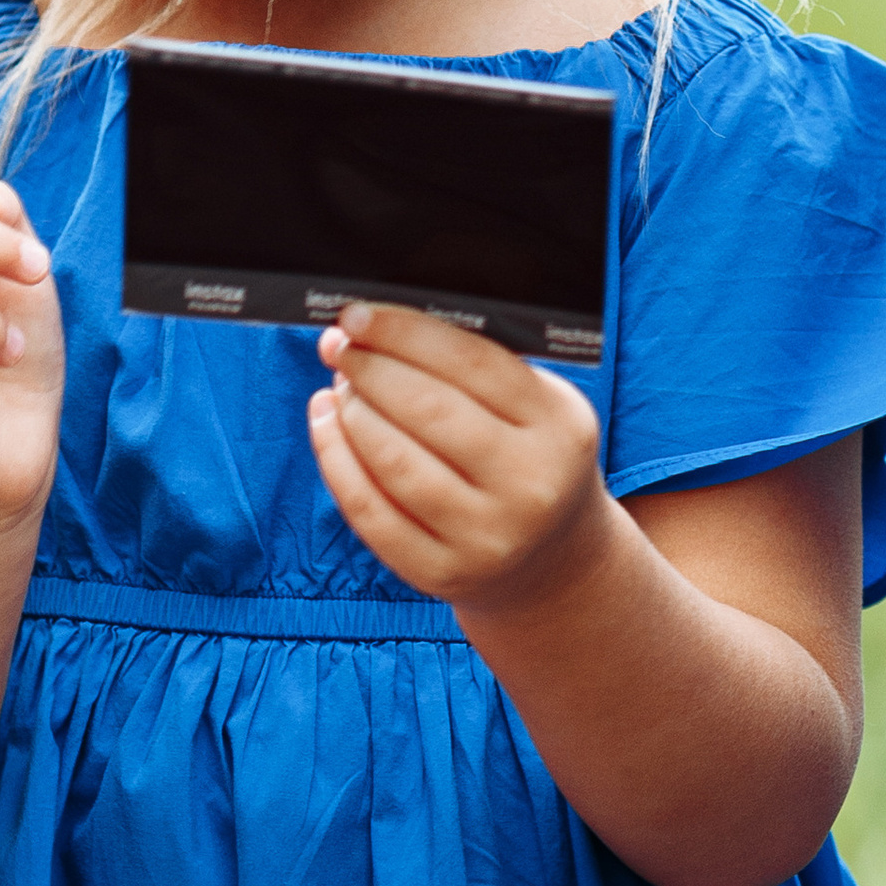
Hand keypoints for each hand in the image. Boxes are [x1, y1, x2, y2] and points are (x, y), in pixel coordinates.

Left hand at [308, 303, 607, 612]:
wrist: (552, 560)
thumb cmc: (531, 458)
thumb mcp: (539, 406)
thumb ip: (478, 365)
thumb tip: (381, 326)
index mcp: (559, 427)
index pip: (471, 362)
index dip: (404, 332)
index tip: (357, 314)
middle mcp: (529, 485)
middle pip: (427, 410)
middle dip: (369, 368)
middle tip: (339, 346)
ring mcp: (485, 537)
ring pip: (392, 460)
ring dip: (351, 412)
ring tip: (341, 387)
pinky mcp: (440, 572)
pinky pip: (368, 510)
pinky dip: (335, 458)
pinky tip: (327, 424)